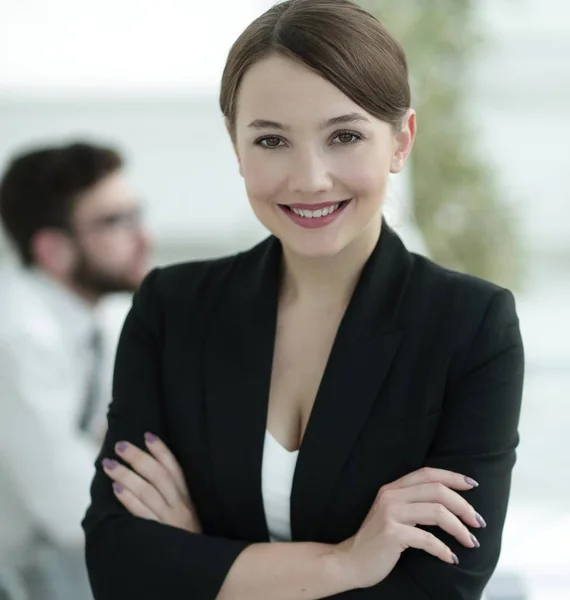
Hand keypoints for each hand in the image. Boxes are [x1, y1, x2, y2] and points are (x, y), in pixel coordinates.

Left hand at [102, 432, 201, 533]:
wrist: (200, 569)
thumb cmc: (187, 540)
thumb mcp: (188, 515)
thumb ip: (174, 497)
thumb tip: (150, 473)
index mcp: (188, 499)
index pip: (175, 468)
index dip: (161, 450)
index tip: (147, 435)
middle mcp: (180, 506)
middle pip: (159, 475)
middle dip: (138, 457)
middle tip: (120, 445)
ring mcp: (170, 521)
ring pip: (148, 490)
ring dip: (127, 474)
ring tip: (109, 464)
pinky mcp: (159, 535)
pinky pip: (142, 513)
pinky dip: (129, 498)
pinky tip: (116, 488)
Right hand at [333, 467, 484, 588]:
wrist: (350, 561)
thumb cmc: (377, 541)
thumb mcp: (392, 514)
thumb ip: (412, 503)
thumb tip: (448, 504)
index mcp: (393, 488)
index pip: (427, 473)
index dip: (452, 476)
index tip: (473, 485)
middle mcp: (391, 496)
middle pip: (437, 490)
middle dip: (463, 505)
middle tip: (478, 522)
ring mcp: (390, 514)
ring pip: (437, 512)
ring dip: (459, 528)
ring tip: (471, 541)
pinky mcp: (392, 534)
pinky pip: (427, 539)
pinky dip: (444, 550)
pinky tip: (451, 558)